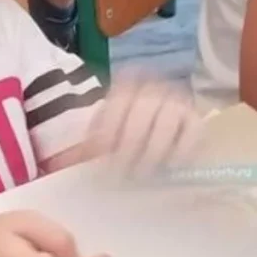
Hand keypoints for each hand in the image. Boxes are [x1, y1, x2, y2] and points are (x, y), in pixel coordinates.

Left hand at [87, 72, 203, 178]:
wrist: (166, 111)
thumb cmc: (129, 122)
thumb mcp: (106, 126)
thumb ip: (87, 143)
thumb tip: (59, 164)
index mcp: (125, 83)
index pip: (115, 104)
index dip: (106, 131)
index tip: (101, 155)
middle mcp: (153, 86)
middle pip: (140, 115)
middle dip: (128, 147)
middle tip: (120, 172)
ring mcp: (177, 99)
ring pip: (166, 124)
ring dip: (152, 152)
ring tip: (142, 173)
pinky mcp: (197, 117)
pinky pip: (192, 133)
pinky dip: (180, 151)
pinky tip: (168, 166)